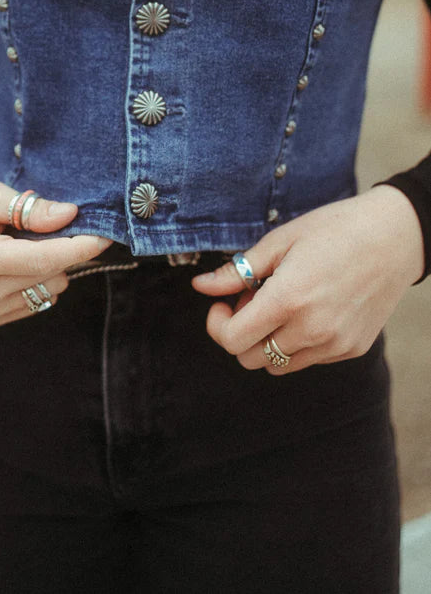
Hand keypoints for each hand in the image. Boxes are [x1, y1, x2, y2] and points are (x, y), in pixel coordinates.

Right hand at [0, 171, 112, 325]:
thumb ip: (28, 209)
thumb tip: (70, 215)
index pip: (43, 260)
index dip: (79, 248)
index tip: (106, 235)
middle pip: (51, 274)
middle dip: (64, 248)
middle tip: (45, 220)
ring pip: (50, 288)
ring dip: (51, 263)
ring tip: (20, 239)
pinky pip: (39, 298)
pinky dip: (39, 277)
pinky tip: (16, 258)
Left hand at [191, 184, 424, 374]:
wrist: (394, 237)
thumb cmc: (334, 230)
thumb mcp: (279, 241)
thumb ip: (238, 270)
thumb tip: (201, 287)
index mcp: (289, 299)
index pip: (232, 340)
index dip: (217, 324)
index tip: (222, 303)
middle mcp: (312, 330)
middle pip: (249, 358)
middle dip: (240, 331)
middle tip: (253, 298)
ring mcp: (334, 345)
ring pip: (276, 365)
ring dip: (266, 340)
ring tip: (281, 304)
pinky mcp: (350, 350)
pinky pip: (307, 359)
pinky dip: (295, 342)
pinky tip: (307, 309)